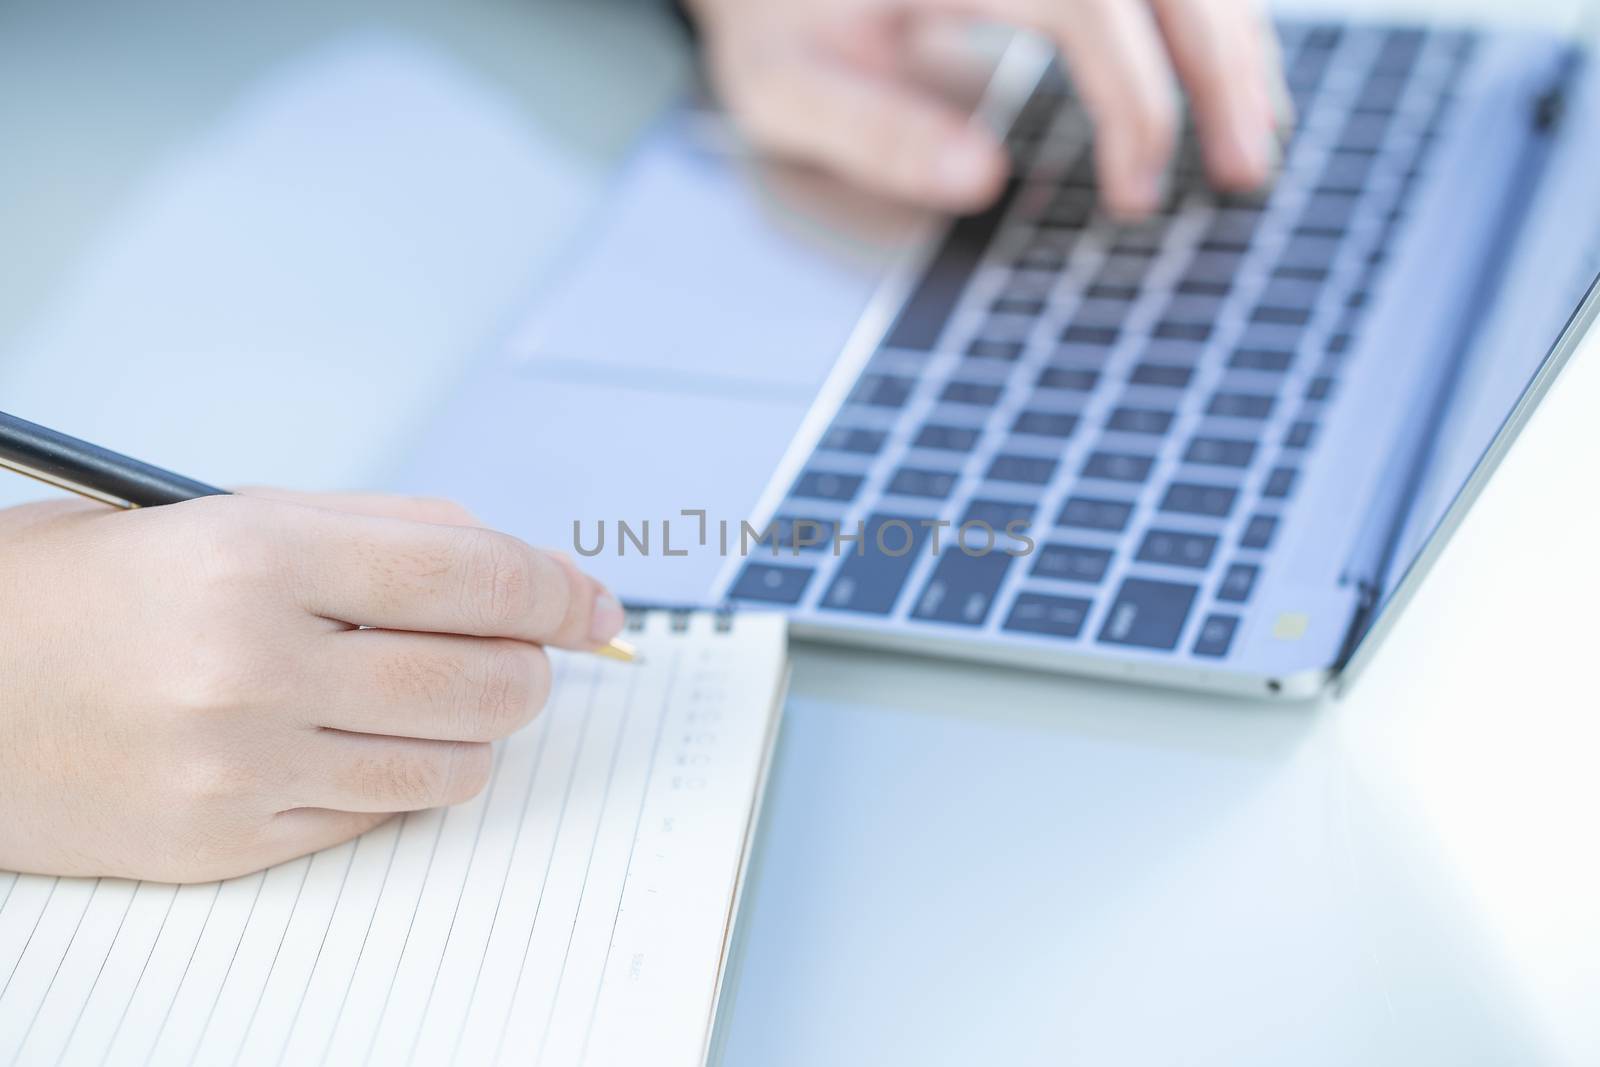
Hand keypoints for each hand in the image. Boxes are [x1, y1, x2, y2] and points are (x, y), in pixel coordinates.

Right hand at [0, 490, 625, 882]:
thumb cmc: (92, 590)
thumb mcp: (234, 515)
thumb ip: (389, 530)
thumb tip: (521, 566)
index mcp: (259, 556)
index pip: (478, 580)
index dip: (561, 592)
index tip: (593, 607)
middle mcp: (253, 665)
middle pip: (488, 682)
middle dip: (531, 666)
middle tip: (518, 652)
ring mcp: (240, 765)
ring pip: (455, 764)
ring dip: (476, 728)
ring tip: (434, 695)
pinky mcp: (225, 843)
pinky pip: (382, 815)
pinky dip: (403, 776)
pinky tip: (360, 739)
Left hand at [686, 0, 1285, 216]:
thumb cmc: (773, 11)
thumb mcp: (786, 84)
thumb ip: (876, 133)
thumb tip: (981, 182)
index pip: (1088, 3)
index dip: (1134, 99)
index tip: (1139, 193)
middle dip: (1221, 70)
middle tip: (1247, 171)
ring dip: (1234, 41)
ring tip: (1258, 137)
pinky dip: (1208, 15)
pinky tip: (1229, 73)